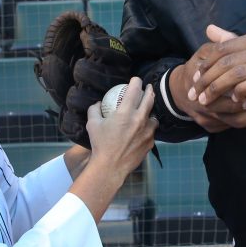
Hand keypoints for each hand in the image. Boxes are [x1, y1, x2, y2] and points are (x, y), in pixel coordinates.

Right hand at [73, 78, 157, 222]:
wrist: (110, 167)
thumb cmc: (100, 144)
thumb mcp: (92, 124)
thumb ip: (94, 110)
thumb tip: (98, 103)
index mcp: (126, 112)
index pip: (134, 90)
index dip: (136, 81)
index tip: (135, 80)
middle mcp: (140, 119)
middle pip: (150, 99)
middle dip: (149, 90)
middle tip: (148, 88)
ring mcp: (147, 132)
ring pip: (153, 117)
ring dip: (150, 112)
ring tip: (146, 112)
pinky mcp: (150, 143)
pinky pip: (151, 132)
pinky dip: (147, 128)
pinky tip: (143, 130)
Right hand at [168, 26, 245, 131]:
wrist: (180, 91)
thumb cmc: (198, 67)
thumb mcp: (205, 53)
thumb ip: (219, 45)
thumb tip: (226, 34)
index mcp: (198, 82)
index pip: (221, 84)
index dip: (242, 82)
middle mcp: (201, 103)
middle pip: (231, 109)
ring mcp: (206, 118)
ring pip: (235, 121)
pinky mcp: (211, 127)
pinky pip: (234, 127)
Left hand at [187, 24, 245, 116]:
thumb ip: (235, 42)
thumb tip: (209, 29)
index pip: (225, 47)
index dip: (207, 63)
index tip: (194, 79)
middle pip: (228, 60)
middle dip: (207, 79)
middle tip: (194, 94)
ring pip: (237, 73)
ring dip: (217, 88)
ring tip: (206, 100)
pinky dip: (240, 92)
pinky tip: (234, 100)